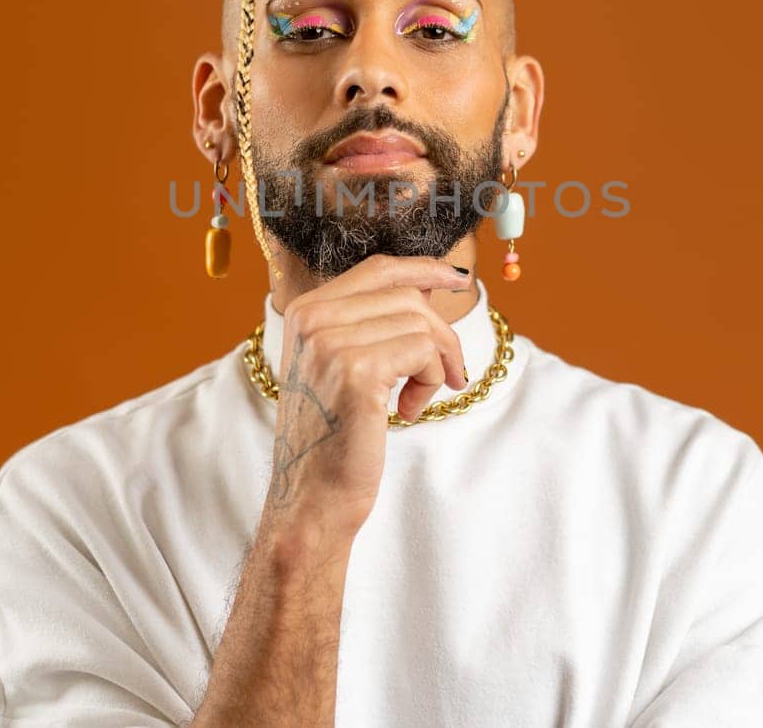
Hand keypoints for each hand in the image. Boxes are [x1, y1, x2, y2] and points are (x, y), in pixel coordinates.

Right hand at [261, 255, 470, 544]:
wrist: (311, 494)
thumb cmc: (332, 434)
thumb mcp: (339, 364)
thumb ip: (370, 322)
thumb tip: (428, 284)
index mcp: (305, 310)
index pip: (379, 269)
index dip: (424, 269)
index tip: (457, 279)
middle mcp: (312, 319)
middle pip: (408, 296)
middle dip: (439, 335)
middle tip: (447, 376)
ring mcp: (330, 343)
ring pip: (420, 323)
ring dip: (435, 364)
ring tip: (416, 399)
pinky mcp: (356, 371)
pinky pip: (423, 352)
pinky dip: (431, 380)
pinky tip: (408, 410)